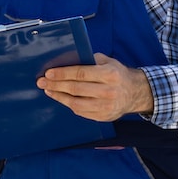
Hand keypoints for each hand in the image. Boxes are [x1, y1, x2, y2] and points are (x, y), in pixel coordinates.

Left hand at [38, 53, 153, 122]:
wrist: (135, 93)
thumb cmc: (117, 74)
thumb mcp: (108, 62)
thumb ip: (89, 61)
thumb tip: (65, 61)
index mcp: (109, 74)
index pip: (81, 73)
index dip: (62, 74)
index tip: (49, 73)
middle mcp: (108, 91)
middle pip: (76, 89)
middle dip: (56, 85)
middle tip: (42, 82)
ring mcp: (106, 106)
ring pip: (76, 103)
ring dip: (59, 97)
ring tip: (49, 90)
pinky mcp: (103, 117)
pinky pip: (81, 112)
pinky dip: (69, 105)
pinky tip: (61, 98)